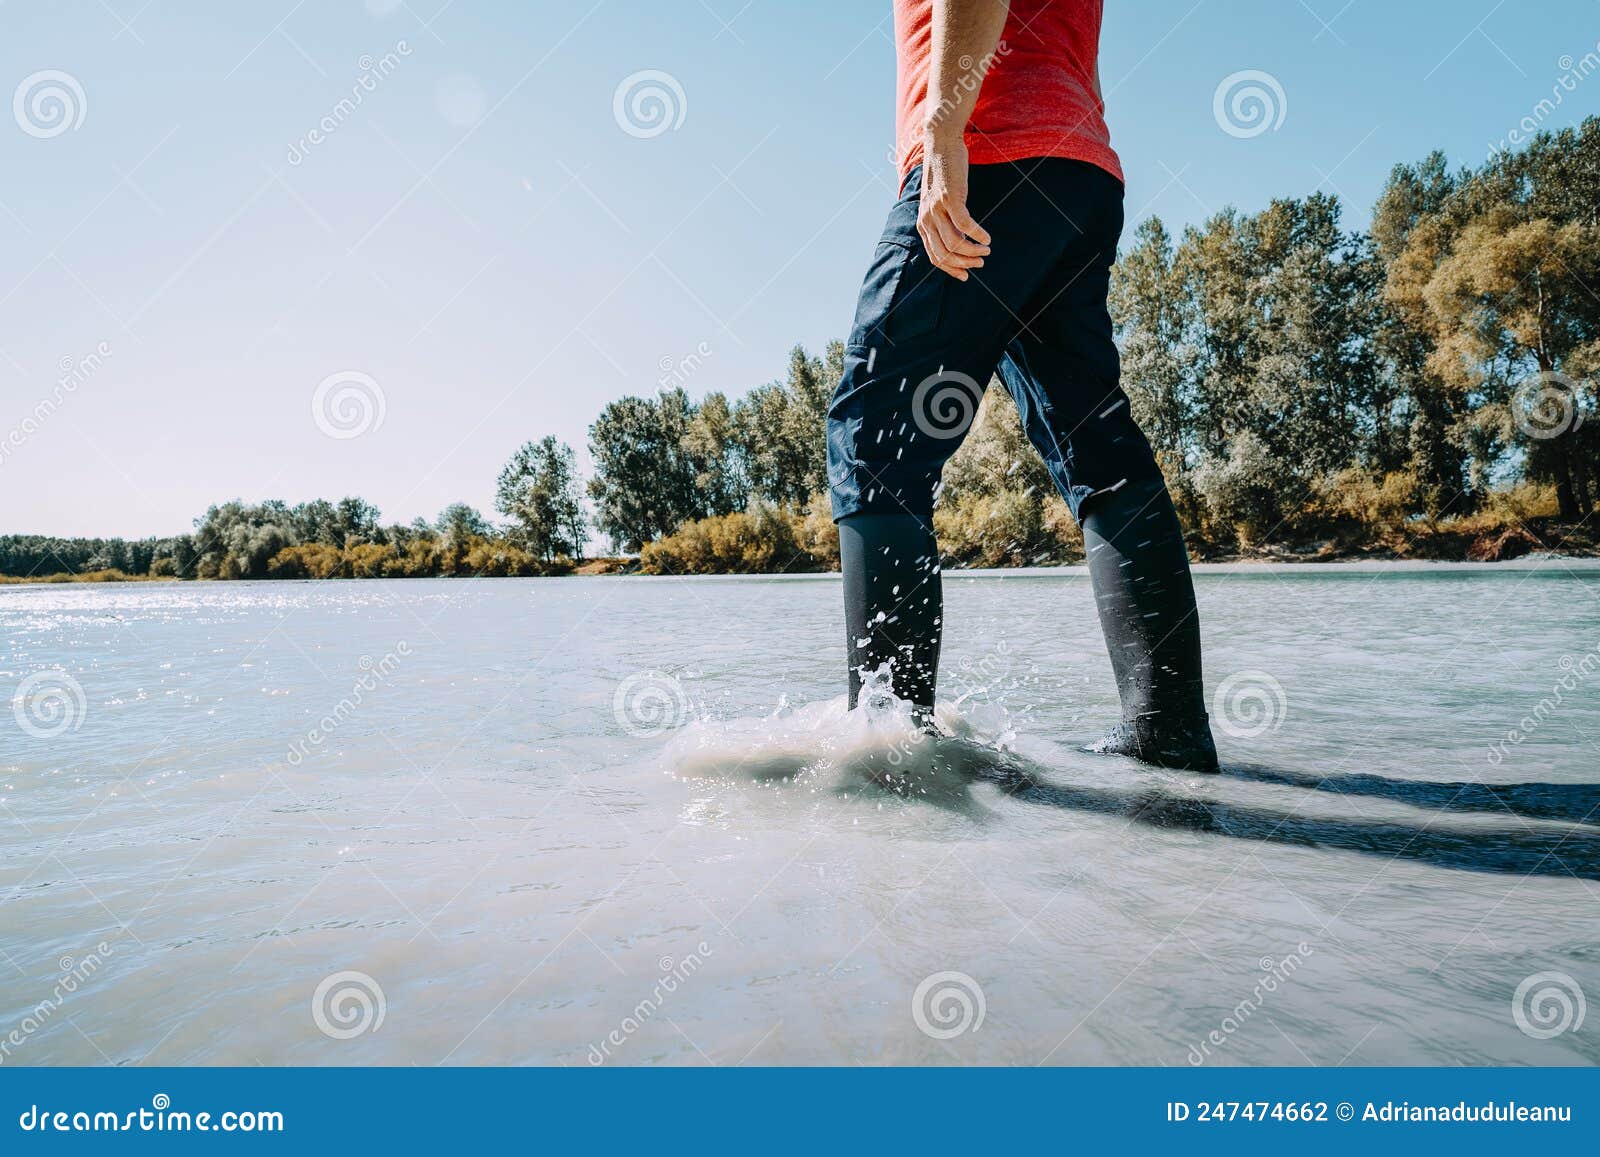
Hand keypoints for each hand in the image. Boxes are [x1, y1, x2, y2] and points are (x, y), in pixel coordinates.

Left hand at [917, 132, 990, 280]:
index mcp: (923, 223)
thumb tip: (960, 239)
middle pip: (944, 253)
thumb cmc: (944, 173)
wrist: (941, 144)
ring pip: (954, 243)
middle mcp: (927, 219)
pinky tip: (987, 237)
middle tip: (980, 262)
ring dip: (973, 251)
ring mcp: (937, 209)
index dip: (951, 269)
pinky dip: (977, 234)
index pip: (935, 256)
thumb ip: (945, 220)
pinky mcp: (950, 198)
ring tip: (986, 250)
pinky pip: (965, 225)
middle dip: (964, 263)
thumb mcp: (940, 200)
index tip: (966, 275)